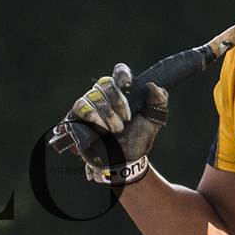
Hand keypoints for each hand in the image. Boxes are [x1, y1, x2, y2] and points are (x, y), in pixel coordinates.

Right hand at [68, 65, 167, 185]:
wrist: (122, 162)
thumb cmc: (137, 140)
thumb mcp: (153, 121)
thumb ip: (159, 101)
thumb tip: (151, 86)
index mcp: (122, 92)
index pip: (119, 72)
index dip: (122, 75)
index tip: (127, 86)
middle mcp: (103, 95)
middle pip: (103, 84)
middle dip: (116, 102)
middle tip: (125, 121)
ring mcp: (88, 107)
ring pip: (90, 98)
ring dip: (104, 115)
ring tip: (112, 132)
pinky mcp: (76, 119)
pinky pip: (77, 110)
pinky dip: (90, 120)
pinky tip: (98, 132)